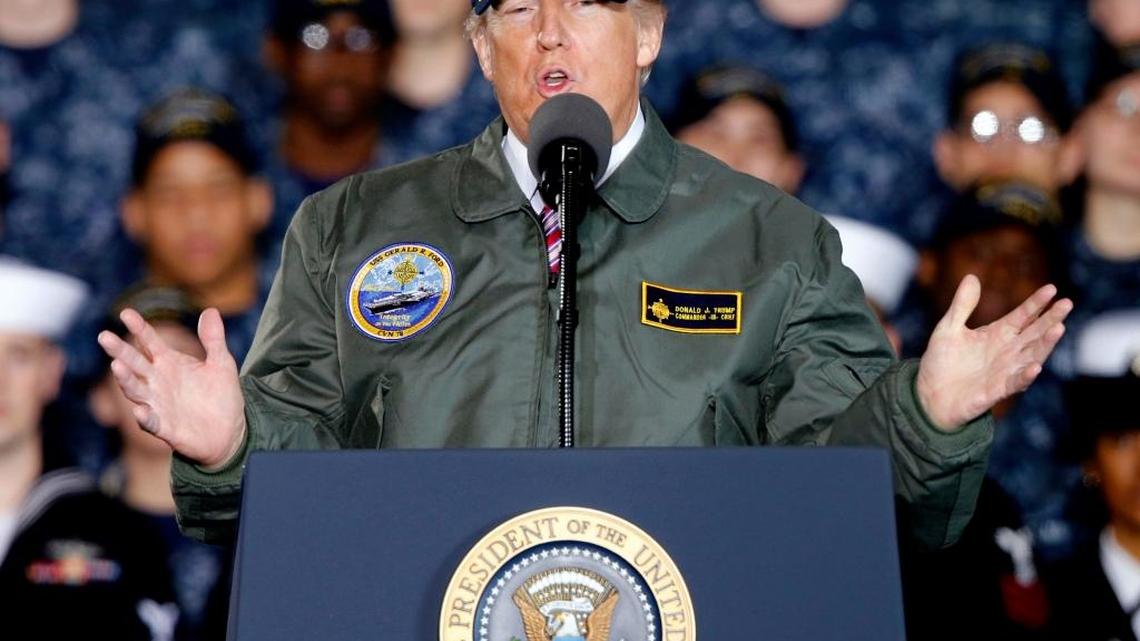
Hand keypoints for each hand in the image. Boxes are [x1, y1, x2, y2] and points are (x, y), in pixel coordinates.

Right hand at [97, 308, 245, 467]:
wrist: (229, 431)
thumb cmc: (221, 395)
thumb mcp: (222, 364)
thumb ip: (214, 340)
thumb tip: (210, 310)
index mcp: (169, 363)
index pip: (149, 341)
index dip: (139, 328)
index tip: (126, 313)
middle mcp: (158, 381)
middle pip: (134, 363)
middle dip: (120, 351)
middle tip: (104, 336)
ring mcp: (158, 404)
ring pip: (136, 390)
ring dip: (125, 380)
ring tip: (116, 366)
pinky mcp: (165, 428)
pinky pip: (151, 422)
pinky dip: (145, 417)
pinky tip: (141, 410)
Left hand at [916, 275, 1072, 431]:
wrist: (928, 395)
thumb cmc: (941, 362)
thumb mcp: (948, 328)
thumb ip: (962, 306)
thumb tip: (971, 277)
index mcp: (997, 334)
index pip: (1022, 316)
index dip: (1036, 303)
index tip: (1051, 288)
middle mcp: (1007, 352)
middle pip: (1034, 333)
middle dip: (1051, 319)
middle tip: (1067, 303)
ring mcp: (1004, 372)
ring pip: (1032, 356)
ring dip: (1046, 344)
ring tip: (1059, 328)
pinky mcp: (995, 391)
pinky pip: (1014, 383)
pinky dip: (1025, 376)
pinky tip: (1035, 367)